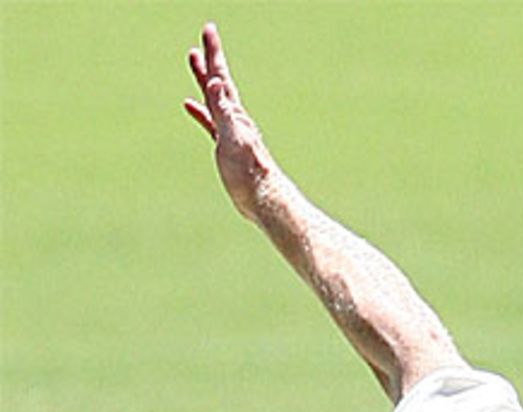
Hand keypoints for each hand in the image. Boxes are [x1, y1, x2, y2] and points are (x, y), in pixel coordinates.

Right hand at [184, 22, 271, 219]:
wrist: (262, 199)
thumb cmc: (249, 172)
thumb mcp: (233, 137)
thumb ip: (224, 110)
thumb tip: (216, 83)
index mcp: (234, 113)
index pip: (220, 77)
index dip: (213, 53)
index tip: (208, 31)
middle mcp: (233, 118)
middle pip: (218, 81)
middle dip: (210, 58)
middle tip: (203, 37)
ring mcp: (229, 132)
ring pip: (212, 98)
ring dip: (203, 78)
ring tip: (193, 59)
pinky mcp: (225, 147)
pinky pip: (209, 122)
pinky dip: (200, 110)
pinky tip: (190, 105)